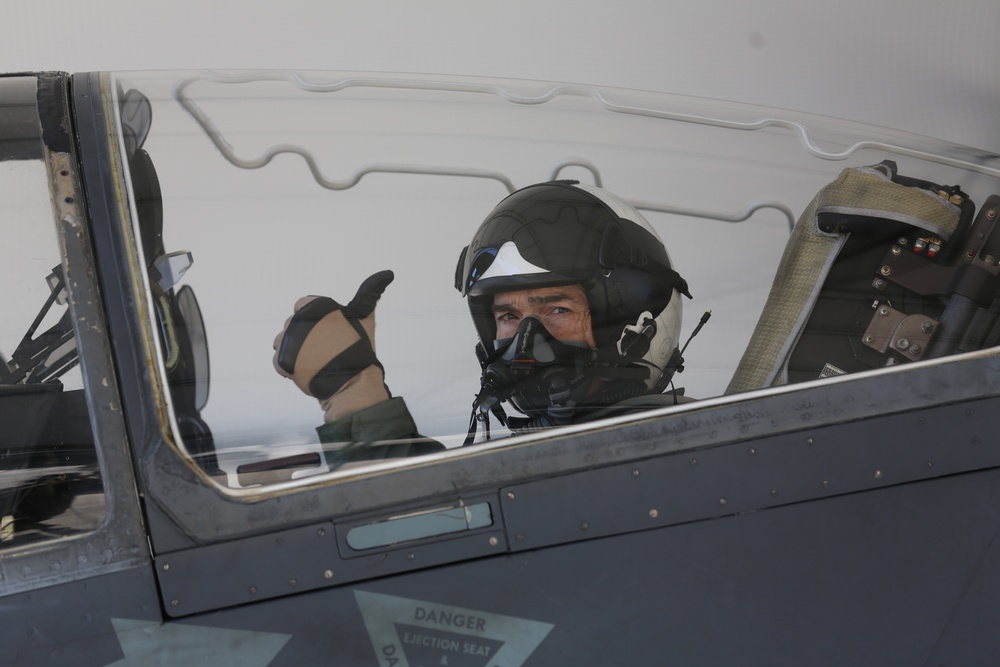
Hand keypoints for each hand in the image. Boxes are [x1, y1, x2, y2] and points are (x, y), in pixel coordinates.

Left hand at [273, 270, 393, 421]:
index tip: (326, 331)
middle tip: (324, 349)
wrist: (353, 382)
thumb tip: (387, 273)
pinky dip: (290, 368)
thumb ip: (369, 293)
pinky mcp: (282, 361)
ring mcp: (288, 341)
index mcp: (315, 306)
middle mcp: (298, 320)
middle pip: (293, 325)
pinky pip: (278, 362)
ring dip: (294, 351)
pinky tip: (306, 370)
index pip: (302, 305)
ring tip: (314, 361)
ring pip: (282, 342)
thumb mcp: (365, 317)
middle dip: (305, 336)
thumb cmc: (361, 349)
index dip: (314, 320)